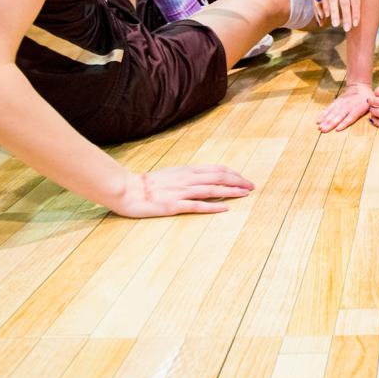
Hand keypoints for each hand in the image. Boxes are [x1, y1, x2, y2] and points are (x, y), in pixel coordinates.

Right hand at [109, 165, 253, 217]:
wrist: (127, 189)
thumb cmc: (148, 184)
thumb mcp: (171, 174)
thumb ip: (187, 176)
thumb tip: (202, 178)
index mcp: (187, 171)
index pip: (216, 169)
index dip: (232, 173)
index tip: (243, 178)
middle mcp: (187, 178)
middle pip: (218, 177)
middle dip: (237, 181)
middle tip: (251, 186)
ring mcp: (181, 192)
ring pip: (212, 189)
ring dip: (231, 191)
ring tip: (245, 194)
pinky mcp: (174, 205)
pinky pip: (197, 205)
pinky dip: (213, 205)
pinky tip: (225, 208)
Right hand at [317, 81, 372, 132]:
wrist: (360, 86)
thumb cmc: (368, 99)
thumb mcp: (374, 104)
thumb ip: (375, 112)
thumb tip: (377, 118)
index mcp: (358, 108)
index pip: (351, 117)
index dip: (344, 123)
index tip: (338, 129)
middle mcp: (348, 106)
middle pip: (339, 116)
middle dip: (331, 124)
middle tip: (323, 130)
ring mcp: (341, 104)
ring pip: (332, 113)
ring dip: (325, 120)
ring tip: (320, 127)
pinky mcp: (337, 102)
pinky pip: (329, 108)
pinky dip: (324, 114)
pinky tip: (319, 120)